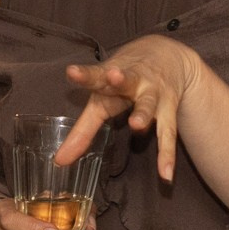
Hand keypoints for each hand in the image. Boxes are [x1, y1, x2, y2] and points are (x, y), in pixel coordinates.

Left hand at [64, 35, 201, 183]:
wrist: (168, 54)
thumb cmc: (125, 80)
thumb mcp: (103, 97)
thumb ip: (82, 130)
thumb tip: (59, 161)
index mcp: (111, 76)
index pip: (95, 75)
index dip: (84, 75)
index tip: (72, 72)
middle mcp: (134, 81)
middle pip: (127, 80)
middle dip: (120, 79)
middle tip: (113, 76)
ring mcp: (154, 94)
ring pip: (149, 103)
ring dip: (143, 112)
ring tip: (136, 124)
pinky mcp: (169, 109)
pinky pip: (168, 133)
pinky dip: (167, 154)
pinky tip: (166, 174)